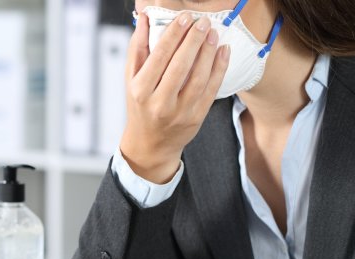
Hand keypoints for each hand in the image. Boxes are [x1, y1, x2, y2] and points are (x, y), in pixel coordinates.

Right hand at [119, 12, 229, 183]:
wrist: (150, 144)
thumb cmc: (140, 106)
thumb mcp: (131, 79)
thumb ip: (137, 48)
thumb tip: (144, 18)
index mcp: (140, 90)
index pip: (159, 57)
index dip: (173, 35)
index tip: (184, 18)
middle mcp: (159, 103)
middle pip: (180, 66)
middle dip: (194, 41)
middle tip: (203, 22)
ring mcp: (180, 112)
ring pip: (198, 78)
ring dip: (208, 53)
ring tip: (214, 34)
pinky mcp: (196, 118)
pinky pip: (210, 90)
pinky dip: (219, 69)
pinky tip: (222, 53)